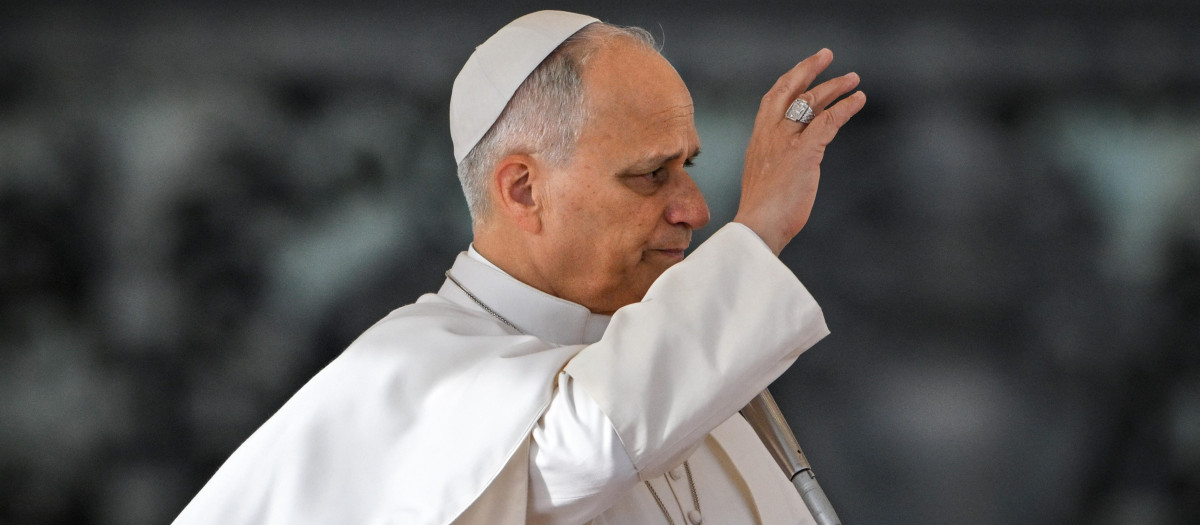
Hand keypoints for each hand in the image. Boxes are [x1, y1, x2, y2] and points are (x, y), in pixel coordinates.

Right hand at [733, 49, 865, 254]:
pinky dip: (845, 108)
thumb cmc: (762, 212)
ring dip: (834, 86)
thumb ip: (777, 161)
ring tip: (853, 79)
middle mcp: (769, 134)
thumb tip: (795, 160)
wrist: (757, 227)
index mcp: (758, 139)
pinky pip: (828, 121)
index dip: (789, 80)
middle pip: (788, 89)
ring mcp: (786, 142)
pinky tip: (858, 100)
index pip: (772, 99)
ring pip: (811, 101)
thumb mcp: (765, 177)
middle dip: (809, 69)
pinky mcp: (804, 153)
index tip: (803, 70)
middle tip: (826, 55)